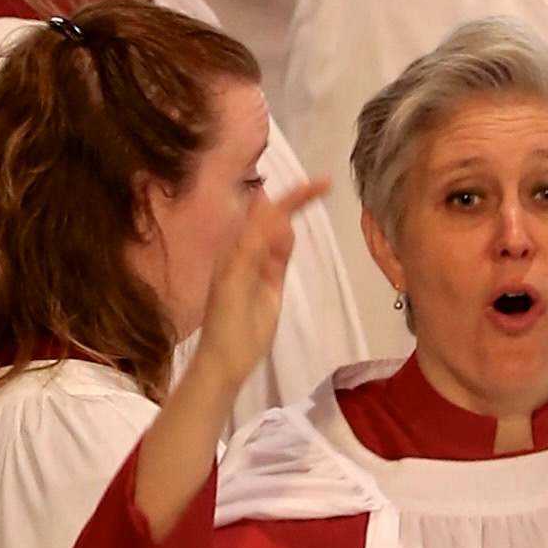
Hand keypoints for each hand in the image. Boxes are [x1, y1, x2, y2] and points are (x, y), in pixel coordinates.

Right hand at [134, 178, 329, 542]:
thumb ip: (276, 261)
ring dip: (284, 207)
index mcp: (245, 257)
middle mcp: (235, 255)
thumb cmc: (243, 333)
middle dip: (294, 197)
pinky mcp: (228, 280)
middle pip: (263, 215)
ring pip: (256, 225)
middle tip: (324, 182)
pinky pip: (247, 248)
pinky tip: (284, 218)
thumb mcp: (270, 290)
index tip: (321, 186)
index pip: (270, 223)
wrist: (223, 366)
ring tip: (314, 190)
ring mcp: (230, 265)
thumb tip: (287, 230)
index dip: (294, 203)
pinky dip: (265, 232)